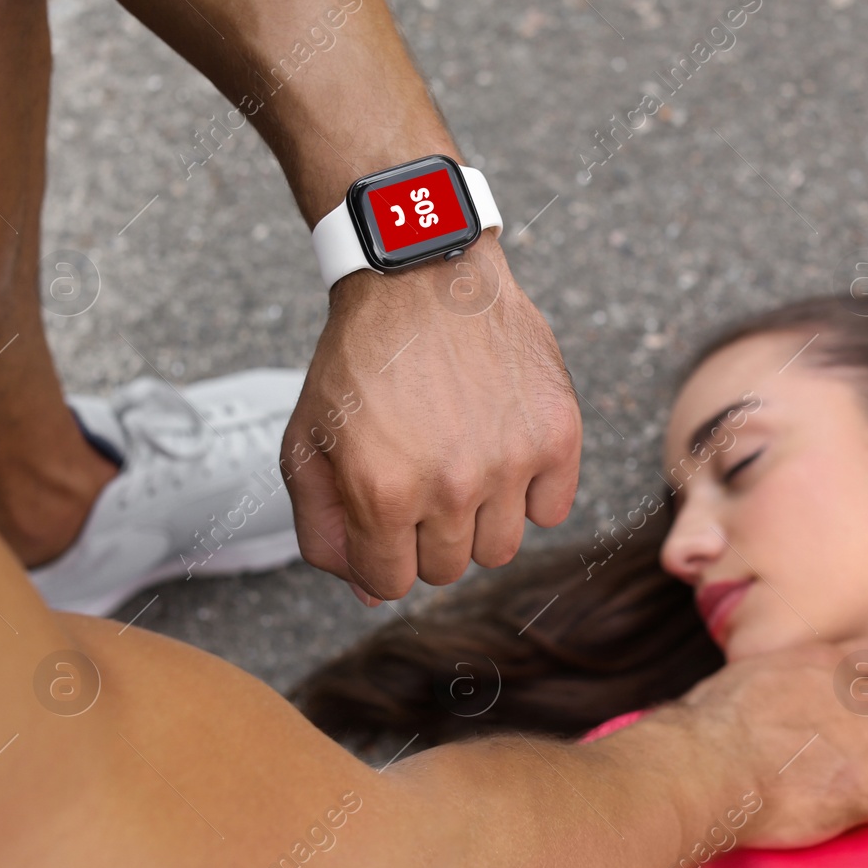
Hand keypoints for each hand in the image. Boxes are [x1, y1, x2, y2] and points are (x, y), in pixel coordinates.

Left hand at [283, 234, 581, 600]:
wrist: (422, 275)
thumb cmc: (359, 358)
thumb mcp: (309, 441)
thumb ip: (325, 529)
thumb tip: (370, 592)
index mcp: (383, 492)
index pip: (391, 582)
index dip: (381, 554)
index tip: (383, 516)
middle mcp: (451, 485)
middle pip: (448, 570)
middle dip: (426, 537)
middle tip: (420, 479)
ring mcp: (510, 462)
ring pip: (501, 550)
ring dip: (478, 521)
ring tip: (461, 464)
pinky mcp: (557, 436)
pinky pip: (552, 511)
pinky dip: (530, 493)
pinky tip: (502, 449)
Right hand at [671, 629, 867, 849]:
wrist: (712, 765)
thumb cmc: (710, 729)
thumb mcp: (751, 680)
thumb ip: (790, 687)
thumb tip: (792, 703)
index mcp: (821, 667)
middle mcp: (854, 696)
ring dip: (865, 772)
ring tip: (815, 783)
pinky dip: (851, 807)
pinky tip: (813, 805)